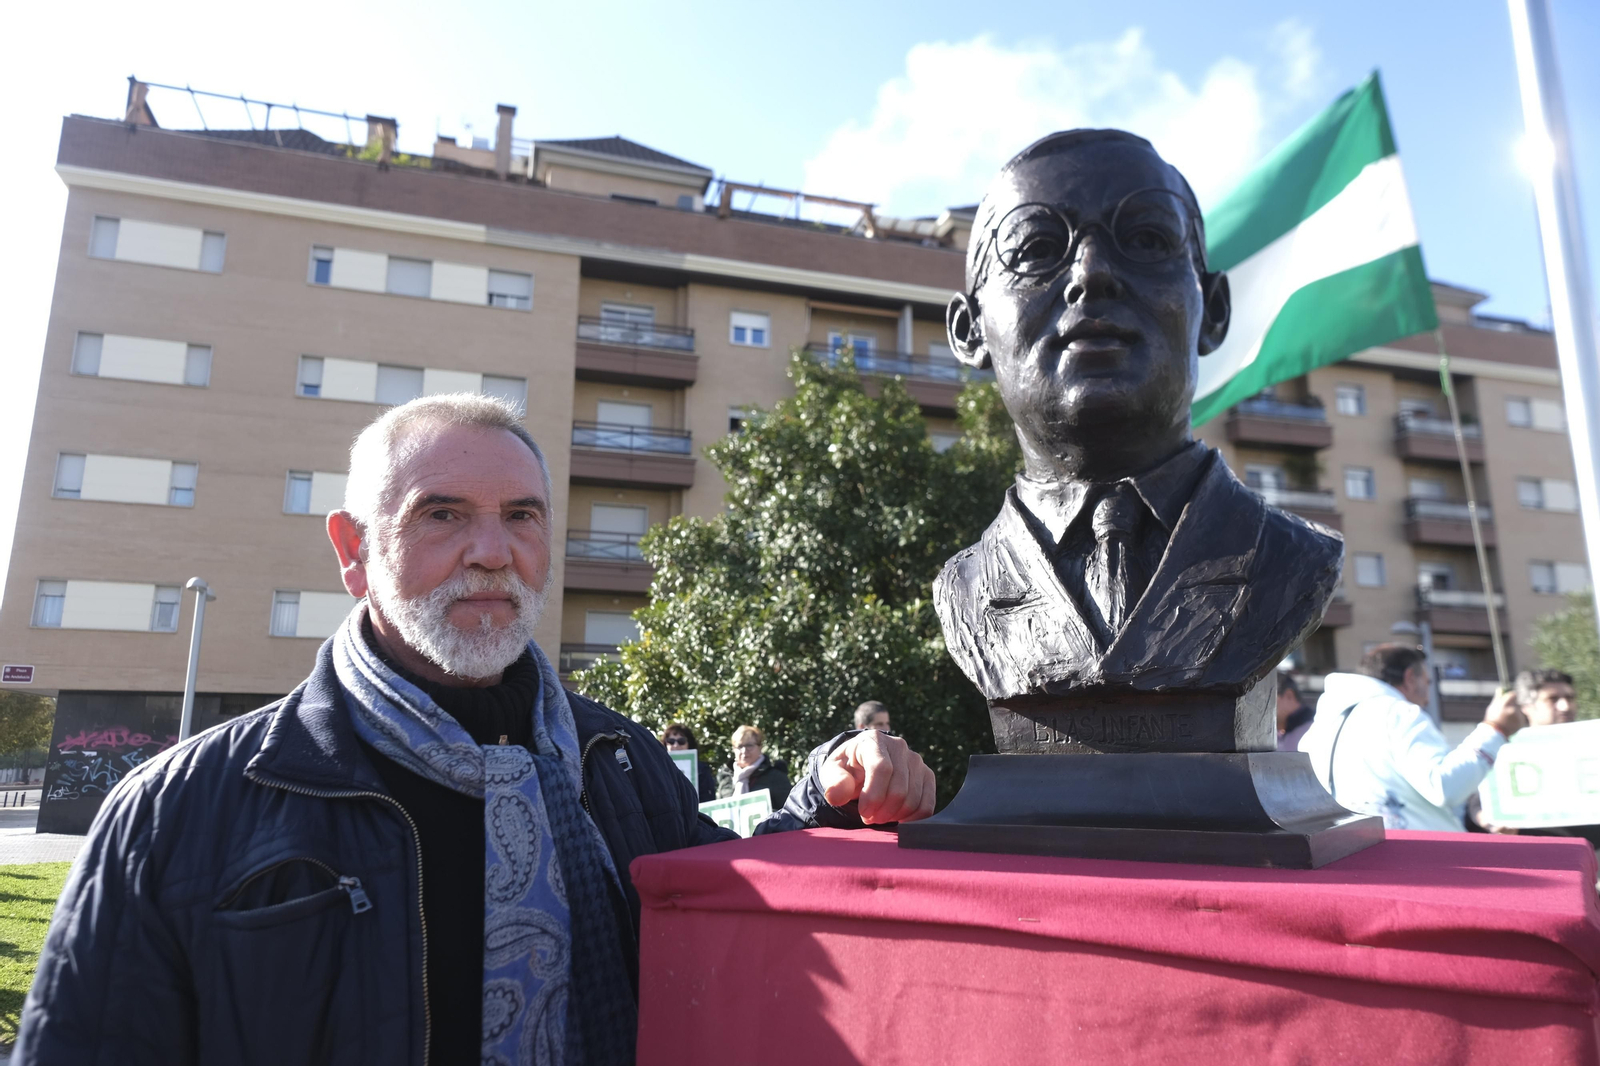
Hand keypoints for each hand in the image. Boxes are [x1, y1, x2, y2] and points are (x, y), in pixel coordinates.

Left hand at [819, 729, 935, 824]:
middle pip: (899, 788)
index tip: (864, 813)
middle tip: (869, 818)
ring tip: (879, 816)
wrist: (862, 766)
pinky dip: (912, 819)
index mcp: (873, 741)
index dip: (874, 796)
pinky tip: (897, 819)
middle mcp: (898, 746)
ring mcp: (915, 760)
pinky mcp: (926, 775)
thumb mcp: (832, 773)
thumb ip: (834, 783)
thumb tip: (836, 795)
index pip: (882, 769)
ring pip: (913, 799)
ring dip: (895, 816)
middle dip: (882, 811)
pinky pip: (927, 804)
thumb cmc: (846, 770)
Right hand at [1484, 690, 1526, 737]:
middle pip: (1516, 703)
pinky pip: (1520, 717)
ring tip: (1506, 719)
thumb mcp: (1492, 707)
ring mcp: (1518, 716)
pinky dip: (1516, 719)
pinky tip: (1509, 723)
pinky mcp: (1521, 722)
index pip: (1513, 695)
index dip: (1511, 696)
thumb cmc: (1491, 719)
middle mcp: (1514, 709)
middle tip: (1505, 711)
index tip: (1508, 698)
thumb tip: (1500, 689)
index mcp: (1506, 704)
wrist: (1495, 733)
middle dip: (1512, 706)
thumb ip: (1498, 698)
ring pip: (1518, 711)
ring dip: (1514, 713)